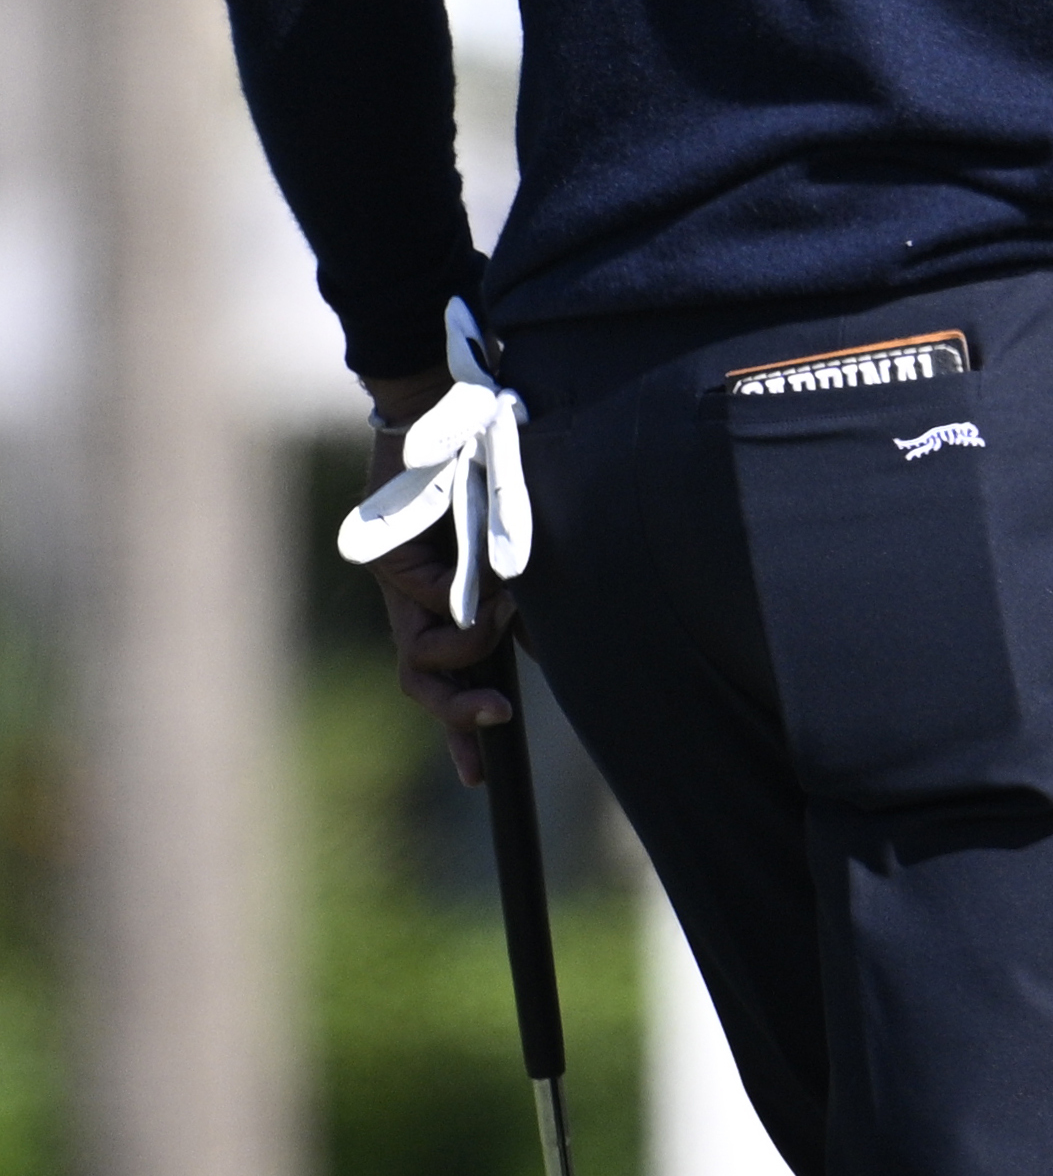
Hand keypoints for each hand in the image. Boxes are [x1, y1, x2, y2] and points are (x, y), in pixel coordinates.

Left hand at [358, 375, 518, 786]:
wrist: (442, 399)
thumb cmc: (485, 460)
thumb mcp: (512, 539)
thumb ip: (521, 595)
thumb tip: (541, 649)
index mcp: (444, 597)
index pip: (447, 676)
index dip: (460, 730)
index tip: (480, 776)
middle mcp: (415, 598)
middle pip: (420, 683)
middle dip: (457, 718)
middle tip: (498, 726)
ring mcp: (398, 583)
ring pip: (420, 659)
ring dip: (468, 659)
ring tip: (504, 625)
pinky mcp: (388, 560)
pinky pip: (434, 610)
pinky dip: (471, 610)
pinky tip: (498, 587)